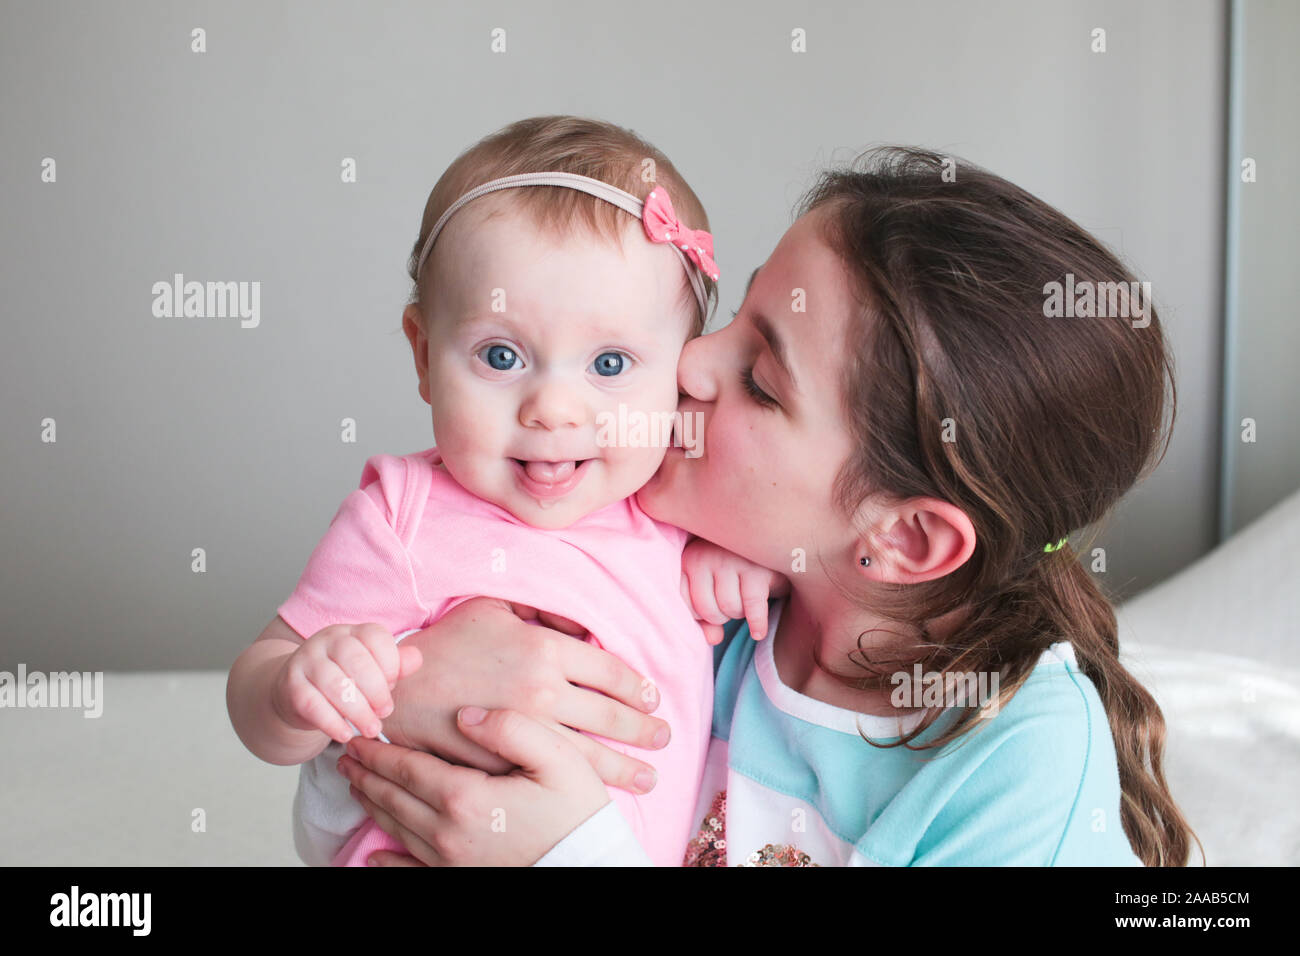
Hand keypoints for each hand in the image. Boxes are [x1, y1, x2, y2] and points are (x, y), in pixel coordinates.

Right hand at [271, 622, 422, 743]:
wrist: (294, 691)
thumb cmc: (344, 680)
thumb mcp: (372, 670)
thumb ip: (395, 664)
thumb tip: (416, 658)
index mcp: (352, 632)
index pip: (375, 636)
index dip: (390, 663)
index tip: (393, 685)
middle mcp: (327, 641)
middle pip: (356, 661)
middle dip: (376, 691)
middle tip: (385, 712)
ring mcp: (306, 661)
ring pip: (335, 685)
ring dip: (358, 712)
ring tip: (371, 729)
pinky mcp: (290, 686)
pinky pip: (312, 705)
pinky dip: (332, 723)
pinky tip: (346, 735)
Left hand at [338, 706, 609, 865]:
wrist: (592, 866)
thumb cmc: (579, 811)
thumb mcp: (558, 757)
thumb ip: (512, 728)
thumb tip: (466, 715)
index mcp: (466, 797)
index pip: (407, 768)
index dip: (379, 750)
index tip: (358, 736)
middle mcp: (448, 833)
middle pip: (394, 797)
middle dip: (367, 774)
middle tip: (347, 756)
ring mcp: (452, 862)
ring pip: (397, 829)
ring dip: (373, 804)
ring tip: (358, 785)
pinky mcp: (461, 880)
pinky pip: (411, 872)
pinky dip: (387, 862)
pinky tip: (374, 857)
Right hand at [380, 597, 668, 794]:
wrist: (395, 686)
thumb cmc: (446, 642)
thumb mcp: (494, 608)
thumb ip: (542, 612)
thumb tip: (581, 626)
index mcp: (545, 648)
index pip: (612, 671)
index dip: (638, 687)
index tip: (651, 698)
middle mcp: (543, 690)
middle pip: (613, 716)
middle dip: (645, 730)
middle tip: (663, 736)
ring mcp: (525, 731)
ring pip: (592, 754)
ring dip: (627, 767)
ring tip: (649, 777)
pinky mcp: (505, 761)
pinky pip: (554, 773)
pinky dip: (584, 784)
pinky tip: (599, 791)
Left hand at [681, 539, 789, 644]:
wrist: (772, 543)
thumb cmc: (738, 570)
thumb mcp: (717, 589)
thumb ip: (707, 616)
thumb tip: (713, 640)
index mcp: (690, 559)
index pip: (686, 603)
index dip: (701, 615)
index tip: (714, 609)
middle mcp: (706, 556)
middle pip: (707, 609)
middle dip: (722, 617)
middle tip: (734, 605)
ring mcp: (731, 560)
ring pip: (729, 608)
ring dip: (740, 614)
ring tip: (747, 602)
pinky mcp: (756, 568)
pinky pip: (752, 606)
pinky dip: (757, 623)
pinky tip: (759, 632)